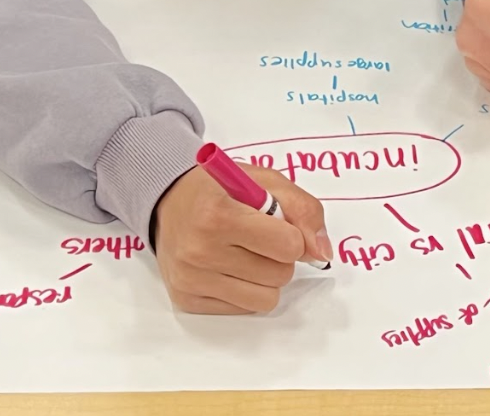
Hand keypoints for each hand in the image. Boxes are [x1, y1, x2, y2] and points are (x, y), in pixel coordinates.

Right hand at [152, 163, 331, 313]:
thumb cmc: (221, 188)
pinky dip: (246, 290)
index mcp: (219, 214)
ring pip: (264, 299)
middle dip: (280, 256)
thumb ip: (302, 209)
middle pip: (279, 275)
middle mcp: (200, 251)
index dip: (293, 235)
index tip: (280, 224)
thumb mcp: (265, 181)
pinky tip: (230, 266)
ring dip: (266, 277)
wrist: (168, 200)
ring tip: (248, 252)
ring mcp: (191, 279)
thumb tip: (322, 252)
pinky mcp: (186, 300)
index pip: (287, 245)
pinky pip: (242, 309)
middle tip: (260, 237)